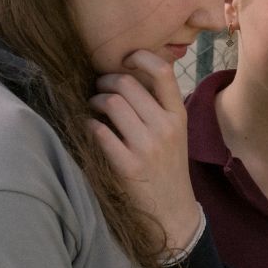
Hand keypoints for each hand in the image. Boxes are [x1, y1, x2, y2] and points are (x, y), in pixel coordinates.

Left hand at [86, 50, 198, 252]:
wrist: (172, 211)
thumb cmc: (168, 166)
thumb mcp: (175, 132)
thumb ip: (158, 105)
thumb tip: (127, 73)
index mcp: (179, 115)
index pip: (163, 72)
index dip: (141, 57)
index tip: (126, 59)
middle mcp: (165, 127)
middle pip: (127, 84)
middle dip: (105, 80)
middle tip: (100, 87)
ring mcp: (146, 147)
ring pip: (110, 103)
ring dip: (94, 100)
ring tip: (94, 107)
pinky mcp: (126, 165)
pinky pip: (98, 131)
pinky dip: (88, 125)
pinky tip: (90, 128)